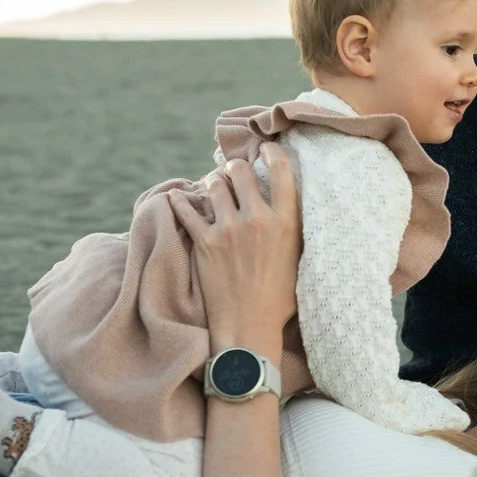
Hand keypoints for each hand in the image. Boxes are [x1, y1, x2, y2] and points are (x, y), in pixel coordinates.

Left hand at [168, 142, 302, 347]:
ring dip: (214, 181)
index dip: (272, 152)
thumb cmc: (281, 299)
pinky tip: (176, 196)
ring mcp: (228, 230)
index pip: (281, 171)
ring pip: (215, 186)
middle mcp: (257, 220)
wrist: (250, 326)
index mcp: (286, 222)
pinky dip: (180, 201)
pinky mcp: (205, 243)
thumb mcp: (300, 259)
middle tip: (234, 169)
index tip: (266, 149)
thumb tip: (288, 205)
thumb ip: (293, 229)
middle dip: (236, 166)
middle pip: (241, 171)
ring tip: (214, 185)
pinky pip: (187, 211)